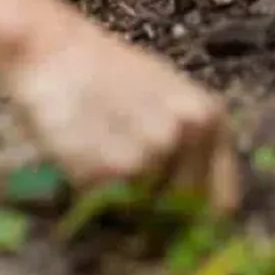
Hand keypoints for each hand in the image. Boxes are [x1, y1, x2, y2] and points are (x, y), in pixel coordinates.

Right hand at [0, 21, 240, 214]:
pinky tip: (82, 152)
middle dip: (158, 212)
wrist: (52, 50)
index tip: (181, 225)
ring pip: (142, 212)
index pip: (222, 201)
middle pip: (182, 213)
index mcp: (209, 118)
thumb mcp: (167, 96)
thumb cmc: (107, 72)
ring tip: (102, 152)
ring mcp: (148, 155)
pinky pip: (106, 205)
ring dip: (122, 199)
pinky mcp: (108, 170)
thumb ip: (190, 146)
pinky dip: (93, 190)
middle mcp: (186, 138)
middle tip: (128, 180)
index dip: (200, 220)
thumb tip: (198, 209)